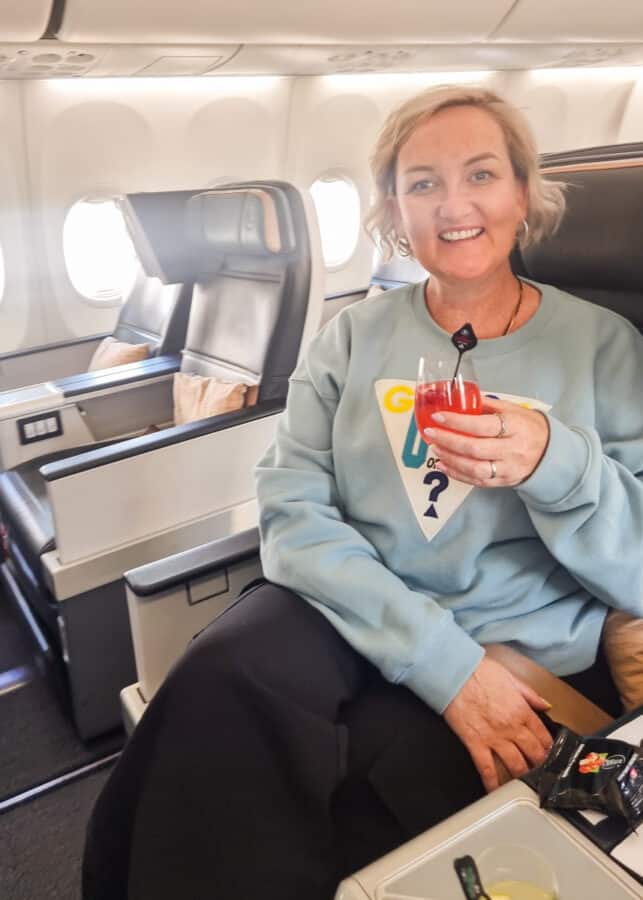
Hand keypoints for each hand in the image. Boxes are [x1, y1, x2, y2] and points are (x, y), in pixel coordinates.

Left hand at [423, 397, 549, 487]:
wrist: (551, 453)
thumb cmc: (530, 428)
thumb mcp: (514, 410)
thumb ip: (488, 405)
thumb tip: (462, 398)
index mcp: (516, 427)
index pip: (483, 425)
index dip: (457, 422)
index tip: (439, 416)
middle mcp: (513, 450)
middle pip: (475, 448)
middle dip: (448, 440)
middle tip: (431, 433)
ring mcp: (508, 468)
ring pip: (474, 468)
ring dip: (450, 458)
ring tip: (435, 448)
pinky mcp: (503, 482)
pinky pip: (476, 481)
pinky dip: (456, 473)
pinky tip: (443, 464)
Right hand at [443, 655, 553, 791]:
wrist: (455, 674)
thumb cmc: (480, 672)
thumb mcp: (511, 677)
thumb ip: (530, 694)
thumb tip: (545, 705)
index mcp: (522, 710)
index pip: (543, 735)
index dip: (550, 748)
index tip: (552, 755)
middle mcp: (512, 727)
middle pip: (533, 753)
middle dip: (540, 765)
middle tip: (543, 774)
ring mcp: (494, 737)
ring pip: (515, 764)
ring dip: (522, 776)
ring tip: (525, 784)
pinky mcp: (476, 743)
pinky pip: (486, 768)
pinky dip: (492, 783)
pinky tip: (495, 791)